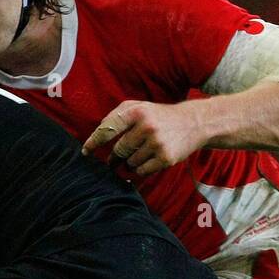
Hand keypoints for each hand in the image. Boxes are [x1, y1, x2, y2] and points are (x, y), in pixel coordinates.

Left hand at [81, 100, 206, 176]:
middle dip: (117, 156)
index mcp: (136, 112)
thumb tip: (97, 135)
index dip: (94, 142)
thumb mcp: (139, 107)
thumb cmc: (159, 116)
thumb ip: (117, 117)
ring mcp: (157, 143)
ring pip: (130, 162)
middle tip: (119, 156)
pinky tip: (151, 159)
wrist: (193, 122)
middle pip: (119, 151)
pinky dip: (142, 169)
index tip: (85, 152)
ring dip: (131, 161)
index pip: (108, 129)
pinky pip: (142, 171)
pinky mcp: (166, 158)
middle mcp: (146, 126)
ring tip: (143, 151)